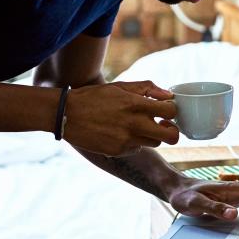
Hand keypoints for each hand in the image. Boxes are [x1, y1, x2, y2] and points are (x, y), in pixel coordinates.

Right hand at [62, 80, 179, 155]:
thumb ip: (147, 89)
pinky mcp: (118, 151)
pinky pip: (136, 148)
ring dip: (152, 136)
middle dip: (172, 131)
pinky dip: (134, 142)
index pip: (171, 111)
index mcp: (136, 104)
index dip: (172, 111)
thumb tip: (168, 95)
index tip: (166, 110)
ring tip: (139, 126)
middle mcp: (134, 124)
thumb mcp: (121, 87)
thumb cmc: (95, 97)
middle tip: (164, 125)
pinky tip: (121, 132)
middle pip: (171, 136)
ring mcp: (126, 140)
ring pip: (155, 144)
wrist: (66, 114)